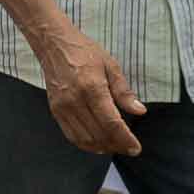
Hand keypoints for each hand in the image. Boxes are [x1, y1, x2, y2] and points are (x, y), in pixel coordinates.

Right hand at [35, 25, 144, 154]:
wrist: (54, 45)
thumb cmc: (84, 52)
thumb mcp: (111, 66)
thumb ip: (124, 91)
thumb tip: (139, 111)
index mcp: (92, 87)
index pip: (111, 122)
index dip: (125, 139)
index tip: (136, 148)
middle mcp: (75, 100)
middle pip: (99, 134)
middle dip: (116, 145)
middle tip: (128, 147)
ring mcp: (63, 106)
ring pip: (84, 138)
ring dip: (102, 147)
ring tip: (114, 146)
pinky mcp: (55, 110)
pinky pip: (71, 135)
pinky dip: (85, 144)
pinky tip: (97, 142)